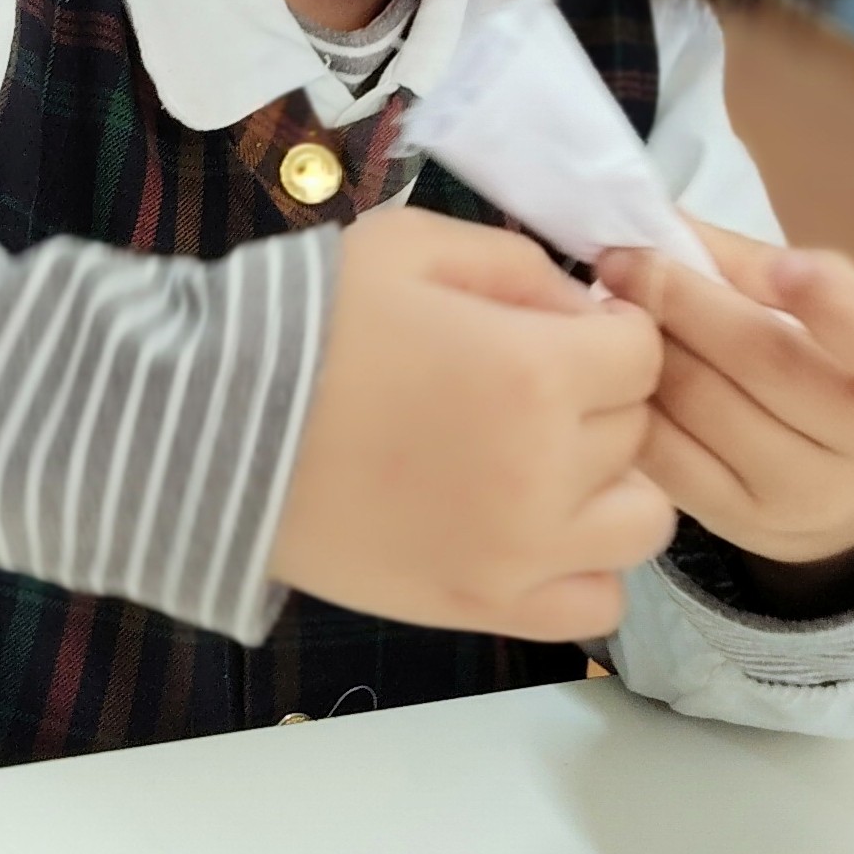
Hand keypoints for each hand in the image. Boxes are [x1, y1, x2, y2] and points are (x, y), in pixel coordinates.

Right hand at [268, 207, 672, 643]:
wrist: (210, 424)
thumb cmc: (311, 320)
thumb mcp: (415, 246)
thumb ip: (521, 266)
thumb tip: (583, 311)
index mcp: (535, 372)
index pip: (642, 351)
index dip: (606, 328)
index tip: (558, 326)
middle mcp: (546, 472)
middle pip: (637, 429)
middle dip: (597, 394)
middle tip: (525, 382)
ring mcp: (519, 553)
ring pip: (642, 522)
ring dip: (607, 482)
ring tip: (540, 458)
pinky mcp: (483, 607)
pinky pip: (596, 602)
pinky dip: (580, 563)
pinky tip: (528, 522)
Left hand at [595, 224, 853, 575]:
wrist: (845, 478)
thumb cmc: (838, 358)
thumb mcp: (835, 299)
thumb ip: (766, 264)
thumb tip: (668, 229)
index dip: (836, 308)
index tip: (782, 266)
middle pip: (767, 363)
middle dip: (682, 300)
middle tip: (623, 259)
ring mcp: (811, 498)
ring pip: (705, 407)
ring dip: (646, 346)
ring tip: (611, 304)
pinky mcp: (743, 524)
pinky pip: (668, 455)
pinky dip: (632, 400)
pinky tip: (613, 365)